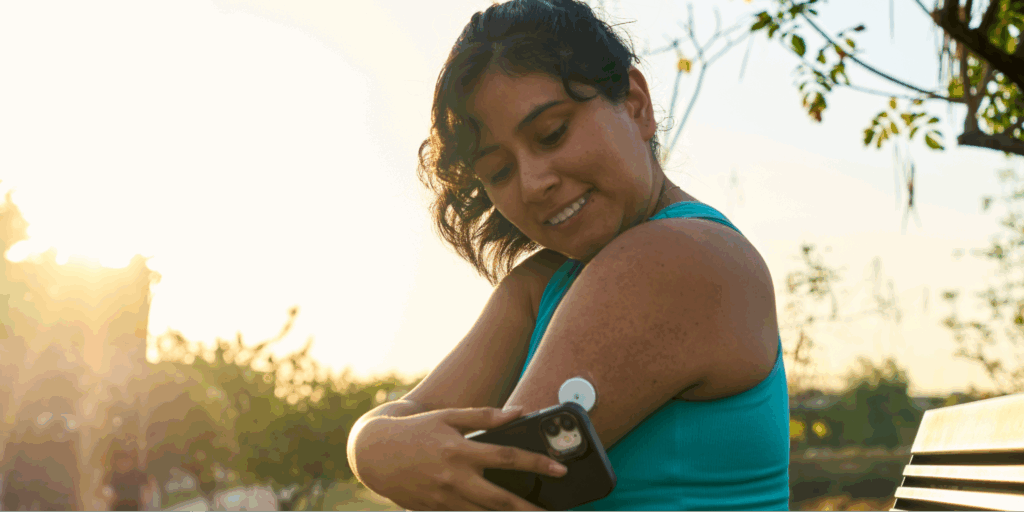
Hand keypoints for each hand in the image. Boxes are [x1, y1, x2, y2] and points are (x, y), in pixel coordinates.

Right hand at [358, 406, 566, 510]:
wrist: (374, 453)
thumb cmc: (416, 430)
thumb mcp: (448, 416)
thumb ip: (485, 416)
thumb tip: (519, 412)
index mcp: (461, 451)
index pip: (508, 458)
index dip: (537, 464)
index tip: (560, 470)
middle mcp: (454, 478)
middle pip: (501, 499)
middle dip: (529, 509)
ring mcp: (443, 499)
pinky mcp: (434, 511)